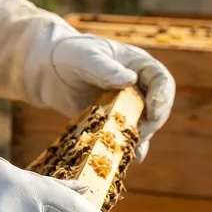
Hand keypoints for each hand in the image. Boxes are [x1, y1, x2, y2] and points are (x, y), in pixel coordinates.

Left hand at [24, 22, 175, 160]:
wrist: (48, 71)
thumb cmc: (69, 55)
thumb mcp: (86, 58)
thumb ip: (105, 69)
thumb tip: (130, 80)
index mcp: (138, 64)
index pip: (161, 80)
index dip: (162, 97)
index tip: (152, 112)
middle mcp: (138, 85)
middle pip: (157, 107)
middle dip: (151, 122)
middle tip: (138, 134)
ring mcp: (126, 105)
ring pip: (143, 124)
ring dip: (140, 137)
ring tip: (129, 148)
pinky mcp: (113, 121)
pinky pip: (126, 135)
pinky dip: (128, 146)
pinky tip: (128, 157)